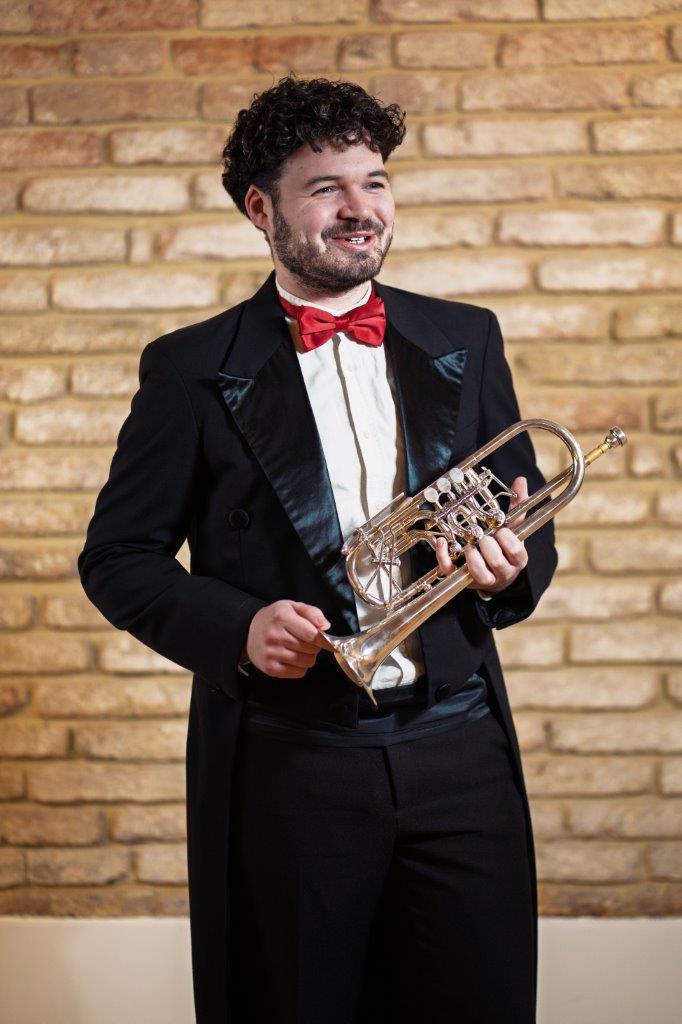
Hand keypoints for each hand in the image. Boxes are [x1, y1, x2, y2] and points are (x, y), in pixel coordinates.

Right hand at [245, 599, 333, 678]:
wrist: (248, 631)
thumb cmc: (274, 618)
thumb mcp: (292, 606)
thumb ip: (312, 613)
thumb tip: (325, 627)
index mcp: (281, 617)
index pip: (312, 634)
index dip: (324, 639)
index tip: (328, 641)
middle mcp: (274, 635)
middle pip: (311, 649)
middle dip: (314, 646)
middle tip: (307, 641)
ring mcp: (271, 653)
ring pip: (307, 662)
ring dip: (308, 657)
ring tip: (299, 649)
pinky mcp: (270, 668)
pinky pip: (299, 673)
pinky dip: (301, 667)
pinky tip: (292, 658)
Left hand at [435, 475, 528, 594]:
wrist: (496, 575)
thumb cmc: (504, 548)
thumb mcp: (513, 529)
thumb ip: (517, 507)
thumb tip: (520, 481)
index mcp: (517, 558)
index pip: (516, 551)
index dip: (507, 539)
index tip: (499, 530)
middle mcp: (504, 572)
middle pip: (497, 562)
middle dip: (488, 547)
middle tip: (482, 537)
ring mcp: (485, 579)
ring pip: (480, 574)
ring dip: (472, 558)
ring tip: (470, 546)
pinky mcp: (464, 580)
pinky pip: (452, 572)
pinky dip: (444, 557)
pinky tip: (443, 542)